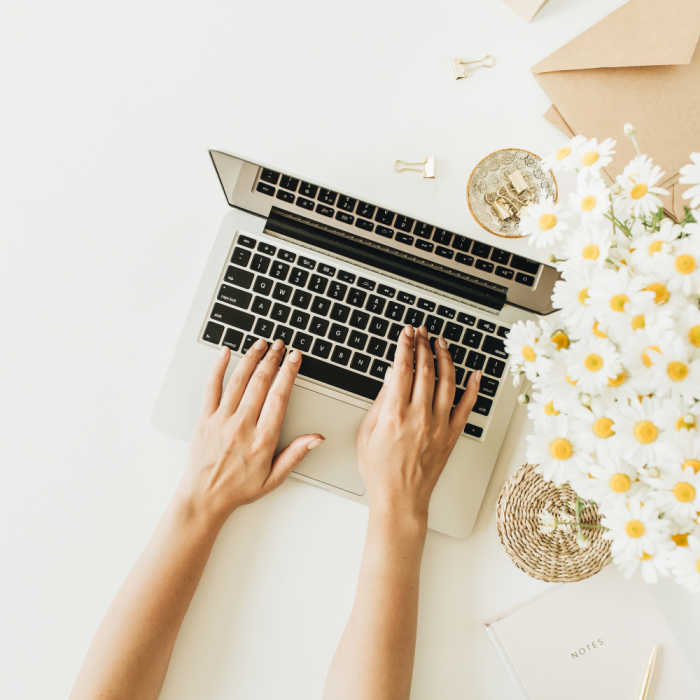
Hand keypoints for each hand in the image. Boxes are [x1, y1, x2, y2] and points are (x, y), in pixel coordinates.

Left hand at [179, 339, 323, 524]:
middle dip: (273, 359)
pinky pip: (211, 387)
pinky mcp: (205, 419)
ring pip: (239, 380)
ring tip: (261, 344)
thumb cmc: (238, 489)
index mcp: (262, 439)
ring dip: (252, 358)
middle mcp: (242, 425)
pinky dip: (218, 368)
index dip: (288, 373)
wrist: (204, 498)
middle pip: (260, 383)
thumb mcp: (274, 478)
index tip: (294, 358)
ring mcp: (222, 420)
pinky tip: (226, 353)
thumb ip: (295, 454)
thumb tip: (316, 438)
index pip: (279, 397)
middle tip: (281, 345)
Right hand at [356, 325, 479, 521]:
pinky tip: (475, 374)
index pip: (401, 370)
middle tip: (422, 332)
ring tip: (441, 344)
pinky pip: (467, 407)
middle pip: (425, 370)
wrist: (400, 498)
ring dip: (445, 359)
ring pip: (448, 382)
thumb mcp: (367, 433)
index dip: (405, 347)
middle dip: (423, 345)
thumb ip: (379, 403)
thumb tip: (390, 377)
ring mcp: (438, 426)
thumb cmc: (379, 470)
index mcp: (394, 414)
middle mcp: (419, 417)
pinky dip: (473, 388)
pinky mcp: (451, 436)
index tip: (406, 334)